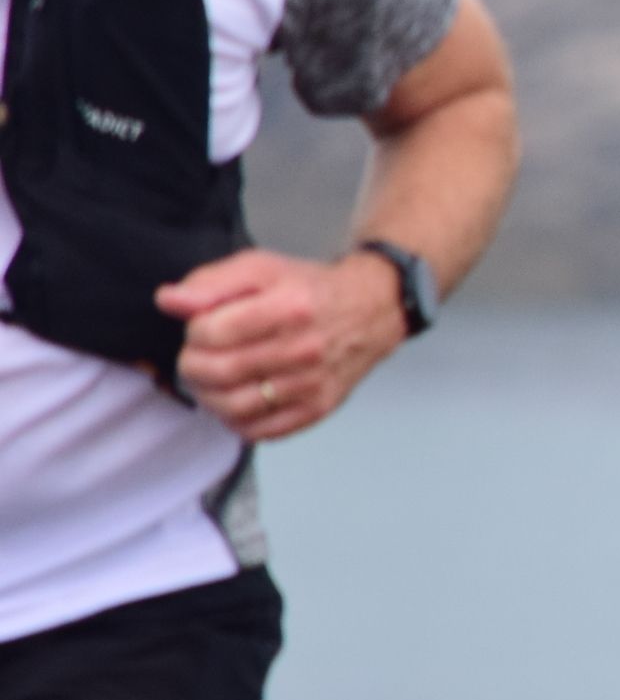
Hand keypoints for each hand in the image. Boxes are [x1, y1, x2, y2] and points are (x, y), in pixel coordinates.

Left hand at [159, 248, 405, 440]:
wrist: (371, 312)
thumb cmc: (310, 290)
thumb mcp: (261, 268)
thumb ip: (211, 282)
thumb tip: (169, 301)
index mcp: (290, 306)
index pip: (213, 331)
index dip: (194, 330)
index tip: (201, 327)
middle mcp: (306, 348)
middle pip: (220, 371)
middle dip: (193, 365)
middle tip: (197, 357)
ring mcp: (313, 383)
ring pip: (235, 407)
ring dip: (207, 397)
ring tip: (210, 381)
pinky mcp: (318, 408)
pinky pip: (262, 431)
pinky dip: (236, 421)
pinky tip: (235, 401)